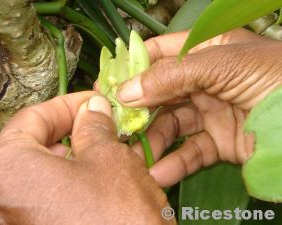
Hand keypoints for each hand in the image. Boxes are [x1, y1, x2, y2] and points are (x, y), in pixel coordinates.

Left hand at [0, 93, 174, 224]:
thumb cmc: (118, 220)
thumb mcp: (109, 157)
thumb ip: (93, 125)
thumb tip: (92, 110)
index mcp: (4, 168)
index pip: (32, 118)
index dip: (68, 106)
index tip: (89, 103)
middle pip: (30, 146)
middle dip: (67, 131)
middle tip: (95, 124)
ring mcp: (8, 221)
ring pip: (35, 173)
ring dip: (66, 157)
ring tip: (95, 152)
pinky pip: (39, 198)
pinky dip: (61, 184)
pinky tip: (86, 183)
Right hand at [117, 29, 281, 186]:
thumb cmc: (274, 77)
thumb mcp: (222, 65)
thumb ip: (172, 75)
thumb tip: (126, 90)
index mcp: (205, 51)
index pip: (160, 54)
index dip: (132, 67)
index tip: (107, 83)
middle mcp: (203, 81)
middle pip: (159, 94)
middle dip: (136, 111)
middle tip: (113, 126)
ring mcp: (210, 112)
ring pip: (171, 126)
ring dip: (151, 142)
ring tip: (132, 156)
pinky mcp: (219, 143)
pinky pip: (190, 152)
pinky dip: (174, 164)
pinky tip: (158, 172)